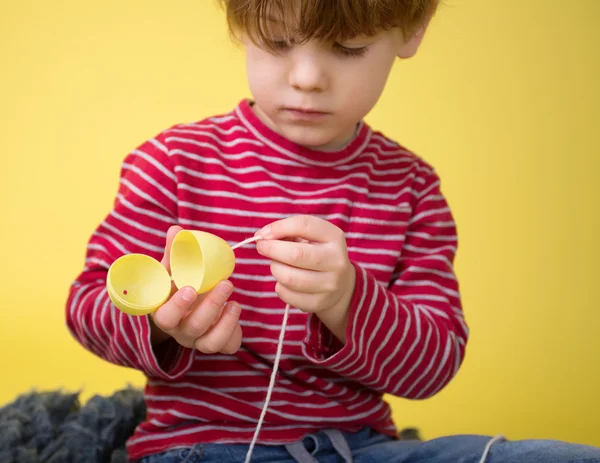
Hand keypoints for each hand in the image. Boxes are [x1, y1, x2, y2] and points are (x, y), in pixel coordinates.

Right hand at [148, 226, 242, 354]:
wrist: (188, 306)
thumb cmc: (179, 284)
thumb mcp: (174, 270)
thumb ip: (175, 253)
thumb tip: (176, 230)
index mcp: (164, 312)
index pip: (165, 316)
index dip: (176, 306)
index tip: (190, 287)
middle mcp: (180, 330)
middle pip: (193, 326)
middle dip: (211, 306)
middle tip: (226, 284)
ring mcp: (198, 339)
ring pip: (210, 342)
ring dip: (227, 322)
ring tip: (235, 302)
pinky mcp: (216, 342)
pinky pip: (226, 346)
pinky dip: (233, 330)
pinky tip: (235, 308)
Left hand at [255, 216, 355, 340]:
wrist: (341, 283)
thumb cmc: (317, 253)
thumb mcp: (311, 236)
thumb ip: (289, 232)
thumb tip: (262, 236)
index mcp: (334, 237)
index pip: (304, 225)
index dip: (279, 228)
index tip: (262, 233)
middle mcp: (336, 261)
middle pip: (296, 254)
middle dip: (272, 250)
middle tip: (262, 247)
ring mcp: (329, 284)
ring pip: (289, 278)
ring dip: (275, 268)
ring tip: (277, 265)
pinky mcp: (319, 303)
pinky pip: (287, 295)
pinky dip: (279, 286)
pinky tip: (284, 282)